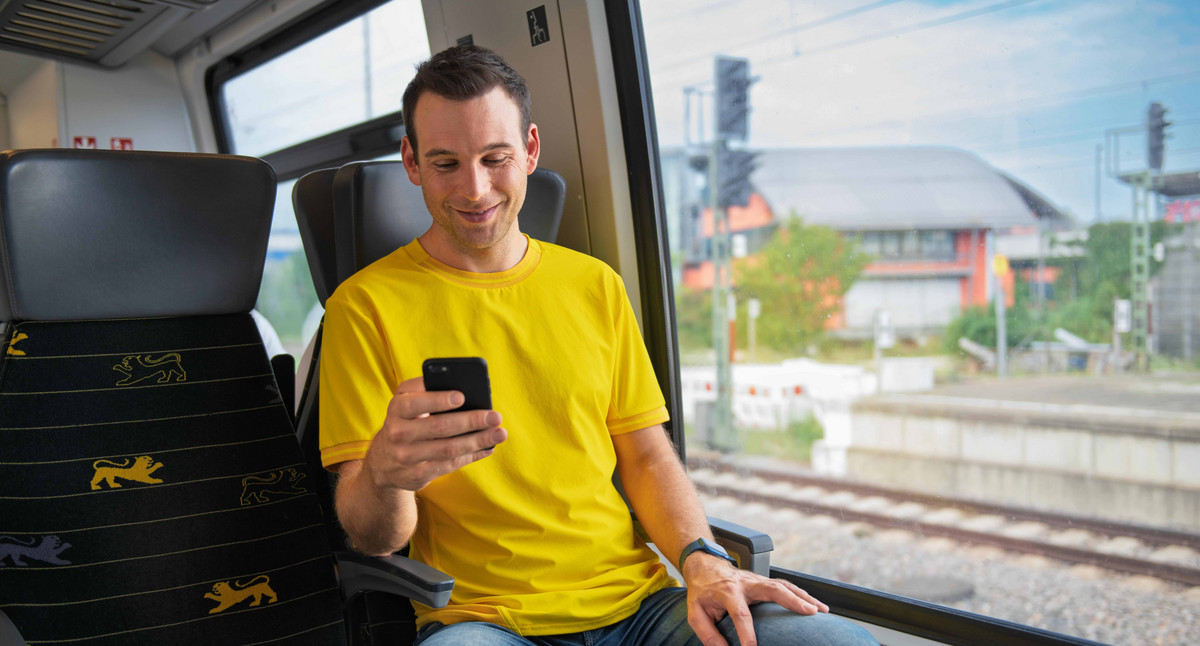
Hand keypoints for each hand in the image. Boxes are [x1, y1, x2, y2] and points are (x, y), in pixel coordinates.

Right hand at [361, 376, 506, 492]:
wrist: (384, 461)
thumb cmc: (406, 421)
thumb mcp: (406, 402)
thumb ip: (427, 391)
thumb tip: (467, 392)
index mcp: (396, 409)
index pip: (415, 403)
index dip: (438, 400)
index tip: (462, 396)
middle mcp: (398, 433)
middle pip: (439, 427)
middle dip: (471, 421)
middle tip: (495, 416)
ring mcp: (407, 456)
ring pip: (448, 448)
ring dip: (478, 440)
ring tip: (499, 433)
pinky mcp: (418, 474)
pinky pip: (450, 465)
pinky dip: (472, 455)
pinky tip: (488, 447)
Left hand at [684, 554, 827, 645]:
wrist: (705, 567)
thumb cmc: (702, 592)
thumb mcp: (695, 613)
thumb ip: (708, 634)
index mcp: (727, 592)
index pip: (740, 614)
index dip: (747, 633)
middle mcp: (746, 583)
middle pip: (772, 588)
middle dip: (792, 600)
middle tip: (809, 613)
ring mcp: (756, 580)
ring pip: (784, 584)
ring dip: (804, 596)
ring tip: (822, 610)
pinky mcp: (764, 582)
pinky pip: (785, 586)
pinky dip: (802, 595)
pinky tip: (815, 604)